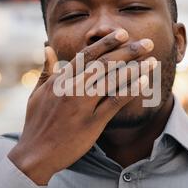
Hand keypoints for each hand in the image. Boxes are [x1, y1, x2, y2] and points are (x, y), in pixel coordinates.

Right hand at [8, 29, 156, 184]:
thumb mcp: (36, 93)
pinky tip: (144, 82)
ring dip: (134, 68)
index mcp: (60, 80)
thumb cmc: (36, 123)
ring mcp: (82, 105)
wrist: (35, 154)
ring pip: (112, 80)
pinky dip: (130, 90)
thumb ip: (46, 69)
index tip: (122, 34)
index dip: (106, 43)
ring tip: (152, 60)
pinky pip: (115, 102)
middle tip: (146, 43)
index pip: (87, 55)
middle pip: (104, 64)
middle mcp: (72, 89)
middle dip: (127, 51)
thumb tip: (47, 47)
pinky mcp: (92, 123)